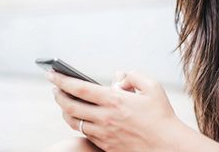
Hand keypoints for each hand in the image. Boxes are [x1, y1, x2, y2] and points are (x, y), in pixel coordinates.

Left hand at [47, 70, 182, 150]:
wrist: (167, 147)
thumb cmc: (162, 116)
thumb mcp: (152, 87)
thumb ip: (133, 76)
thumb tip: (118, 77)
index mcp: (115, 100)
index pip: (80, 88)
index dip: (62, 80)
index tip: (51, 73)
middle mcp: (105, 117)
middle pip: (70, 106)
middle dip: (58, 95)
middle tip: (54, 88)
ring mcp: (104, 134)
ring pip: (74, 122)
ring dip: (65, 111)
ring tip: (64, 103)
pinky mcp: (106, 146)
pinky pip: (86, 134)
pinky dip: (79, 124)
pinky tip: (81, 118)